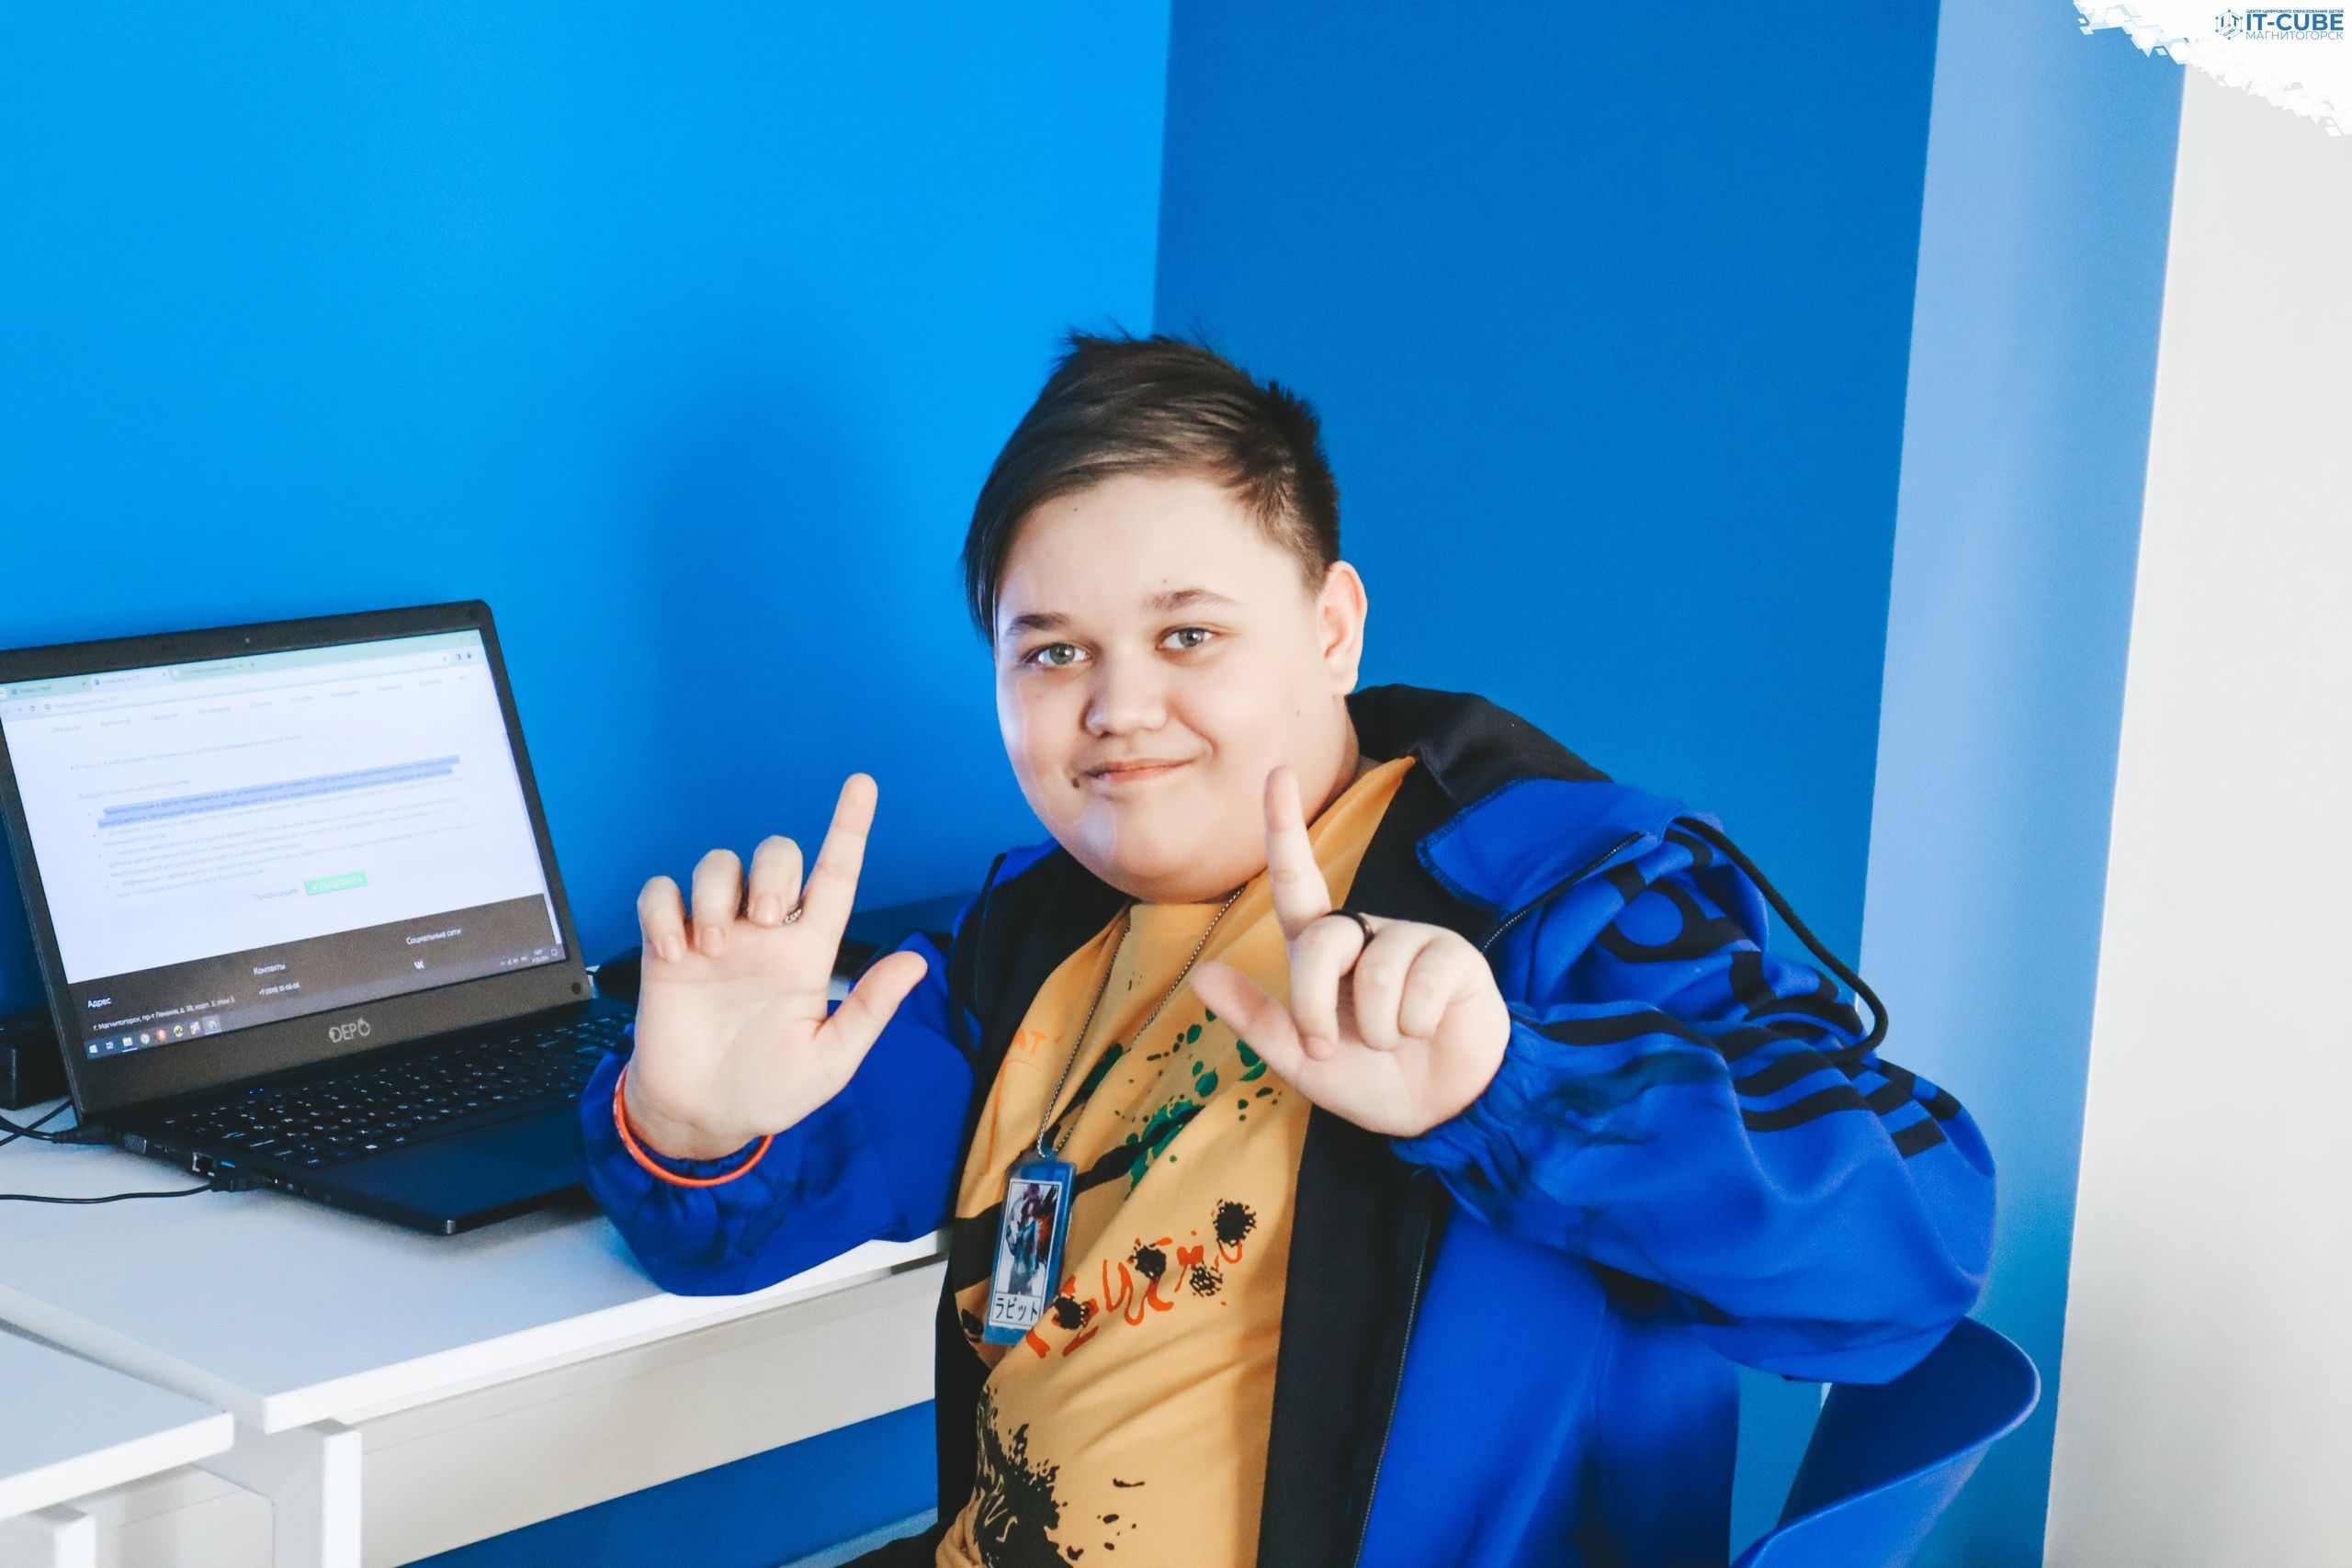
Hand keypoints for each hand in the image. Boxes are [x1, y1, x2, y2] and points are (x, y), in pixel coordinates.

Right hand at [621, 774, 928, 1159]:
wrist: (700, 1120)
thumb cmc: (769, 1091)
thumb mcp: (829, 1062)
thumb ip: (869, 1011)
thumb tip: (918, 961)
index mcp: (809, 953)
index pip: (834, 877)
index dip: (848, 829)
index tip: (862, 784)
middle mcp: (764, 934)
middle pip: (774, 856)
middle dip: (772, 871)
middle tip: (764, 920)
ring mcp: (714, 937)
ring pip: (717, 865)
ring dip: (716, 892)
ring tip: (713, 946)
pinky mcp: (666, 948)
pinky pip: (660, 894)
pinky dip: (663, 911)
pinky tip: (675, 953)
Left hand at [1189, 766, 1512, 1138]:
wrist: (1441, 1111)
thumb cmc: (1371, 1079)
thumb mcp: (1301, 1059)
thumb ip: (1255, 1020)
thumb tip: (1200, 975)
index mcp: (1322, 951)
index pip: (1297, 880)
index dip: (1284, 827)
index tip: (1276, 772)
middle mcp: (1364, 934)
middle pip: (1322, 939)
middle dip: (1314, 1004)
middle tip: (1325, 1046)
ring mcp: (1411, 941)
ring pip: (1373, 969)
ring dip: (1375, 1027)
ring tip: (1393, 1042)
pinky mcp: (1453, 957)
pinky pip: (1420, 983)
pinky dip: (1414, 1024)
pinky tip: (1428, 1030)